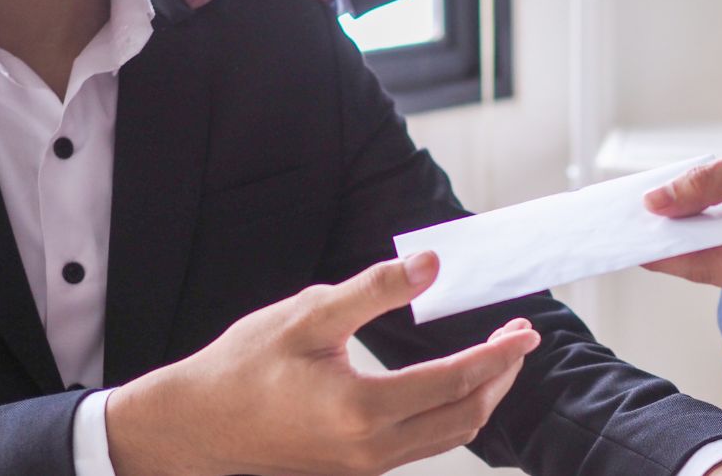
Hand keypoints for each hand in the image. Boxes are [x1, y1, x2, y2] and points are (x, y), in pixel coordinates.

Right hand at [105, 252, 540, 475]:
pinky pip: (425, 444)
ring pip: (450, 436)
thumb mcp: (309, 314)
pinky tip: (453, 383)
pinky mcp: (358, 468)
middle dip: (501, 376)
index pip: (456, 379)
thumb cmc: (244, 366)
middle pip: (466, 415)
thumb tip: (431, 264)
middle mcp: (372, 447)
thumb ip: (373, 289)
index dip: (499, 353)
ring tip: (498, 359)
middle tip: (520, 338)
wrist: (195, 427)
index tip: (526, 329)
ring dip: (482, 396)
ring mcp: (366, 464)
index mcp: (363, 408)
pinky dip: (453, 413)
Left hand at [643, 117, 721, 306]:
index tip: (634, 242)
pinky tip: (710, 229)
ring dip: (703, 250)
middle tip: (644, 226)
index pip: (710, 263)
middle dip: (680, 250)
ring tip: (674, 222)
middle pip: (718, 273)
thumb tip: (661, 203)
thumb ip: (709, 183)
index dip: (667, 253)